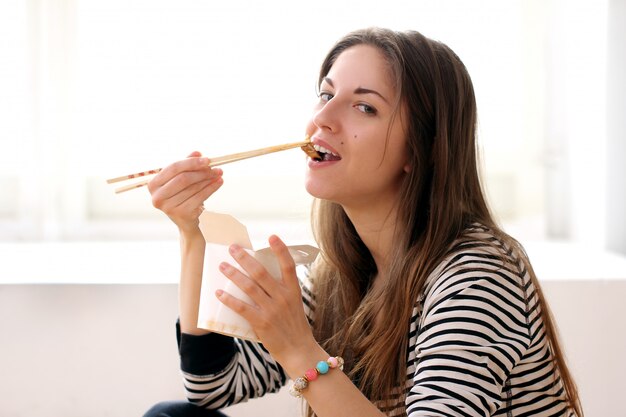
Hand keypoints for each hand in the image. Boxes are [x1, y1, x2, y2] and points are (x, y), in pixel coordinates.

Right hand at [148, 151, 223, 232]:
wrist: (184, 220)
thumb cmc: (180, 195)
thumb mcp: (180, 179)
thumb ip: (186, 165)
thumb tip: (197, 153)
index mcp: (153, 185)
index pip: (173, 168)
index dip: (191, 162)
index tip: (206, 159)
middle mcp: (158, 197)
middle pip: (183, 178)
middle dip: (201, 171)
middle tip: (215, 167)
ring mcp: (169, 207)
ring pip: (194, 187)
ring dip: (208, 179)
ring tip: (218, 173)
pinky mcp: (182, 214)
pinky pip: (200, 197)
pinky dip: (211, 188)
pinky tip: (218, 182)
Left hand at [216, 235, 319, 368]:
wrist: (299, 350)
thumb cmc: (295, 327)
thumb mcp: (295, 304)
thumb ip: (281, 292)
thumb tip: (259, 279)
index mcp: (293, 291)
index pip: (288, 265)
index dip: (280, 250)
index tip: (272, 236)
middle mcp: (283, 297)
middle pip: (261, 272)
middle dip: (245, 258)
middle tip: (233, 248)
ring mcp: (272, 309)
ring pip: (249, 287)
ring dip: (233, 274)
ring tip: (223, 266)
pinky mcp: (261, 322)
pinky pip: (242, 308)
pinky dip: (229, 299)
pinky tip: (219, 293)